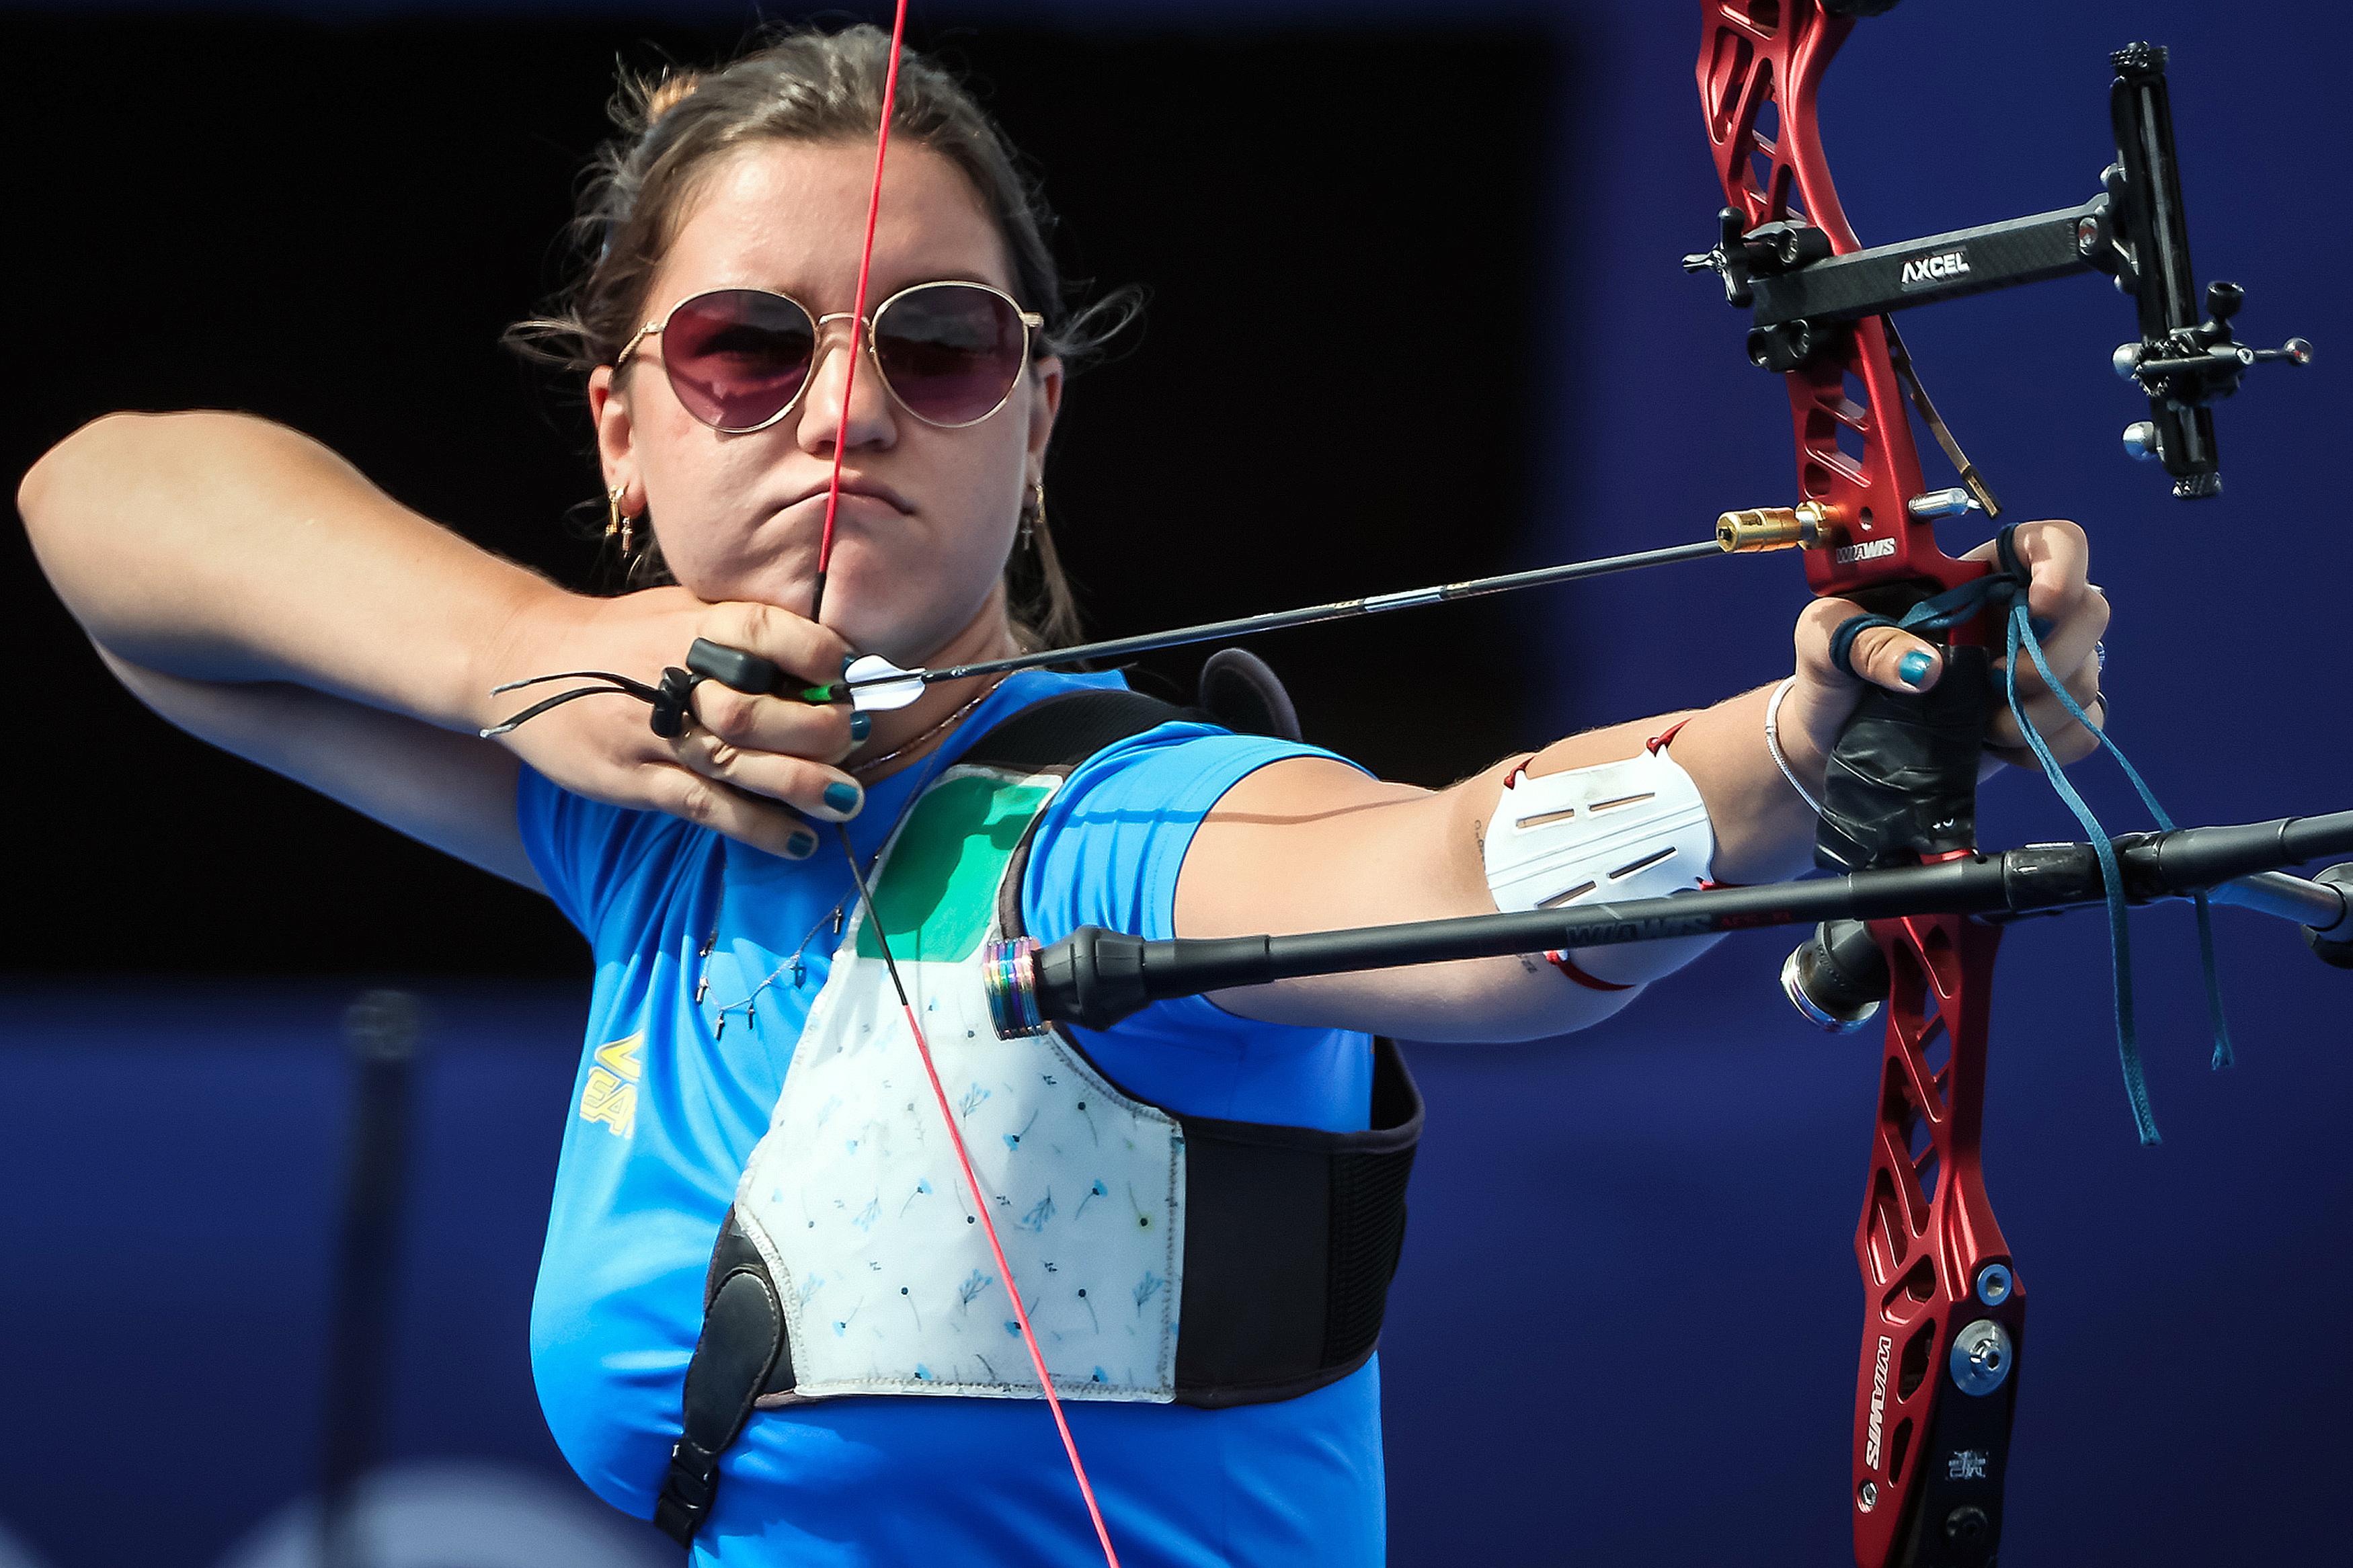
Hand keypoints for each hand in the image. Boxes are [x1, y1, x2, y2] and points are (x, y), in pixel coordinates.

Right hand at [486, 588, 862, 859]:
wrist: (525, 662)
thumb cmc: (623, 638)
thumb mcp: (679, 611)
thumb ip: (742, 633)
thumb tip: (831, 664)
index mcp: (690, 626)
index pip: (764, 630)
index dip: (816, 653)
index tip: (848, 673)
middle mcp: (671, 677)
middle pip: (759, 710)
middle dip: (822, 729)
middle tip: (858, 738)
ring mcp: (650, 733)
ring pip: (738, 764)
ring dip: (802, 785)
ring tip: (846, 800)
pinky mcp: (634, 779)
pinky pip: (706, 807)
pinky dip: (758, 828)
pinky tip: (798, 841)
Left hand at [1782, 518, 2110, 775]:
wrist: (1832, 743)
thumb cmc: (1832, 674)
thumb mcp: (1825, 639)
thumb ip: (1862, 638)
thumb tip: (1926, 667)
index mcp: (1974, 579)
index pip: (2051, 543)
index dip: (2063, 565)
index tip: (2035, 608)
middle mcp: (2016, 617)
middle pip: (2090, 609)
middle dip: (2052, 654)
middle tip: (1995, 682)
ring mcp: (2034, 670)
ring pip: (2087, 674)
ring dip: (2042, 708)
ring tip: (1982, 726)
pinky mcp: (2039, 722)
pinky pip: (2086, 727)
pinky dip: (2051, 742)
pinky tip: (1999, 747)